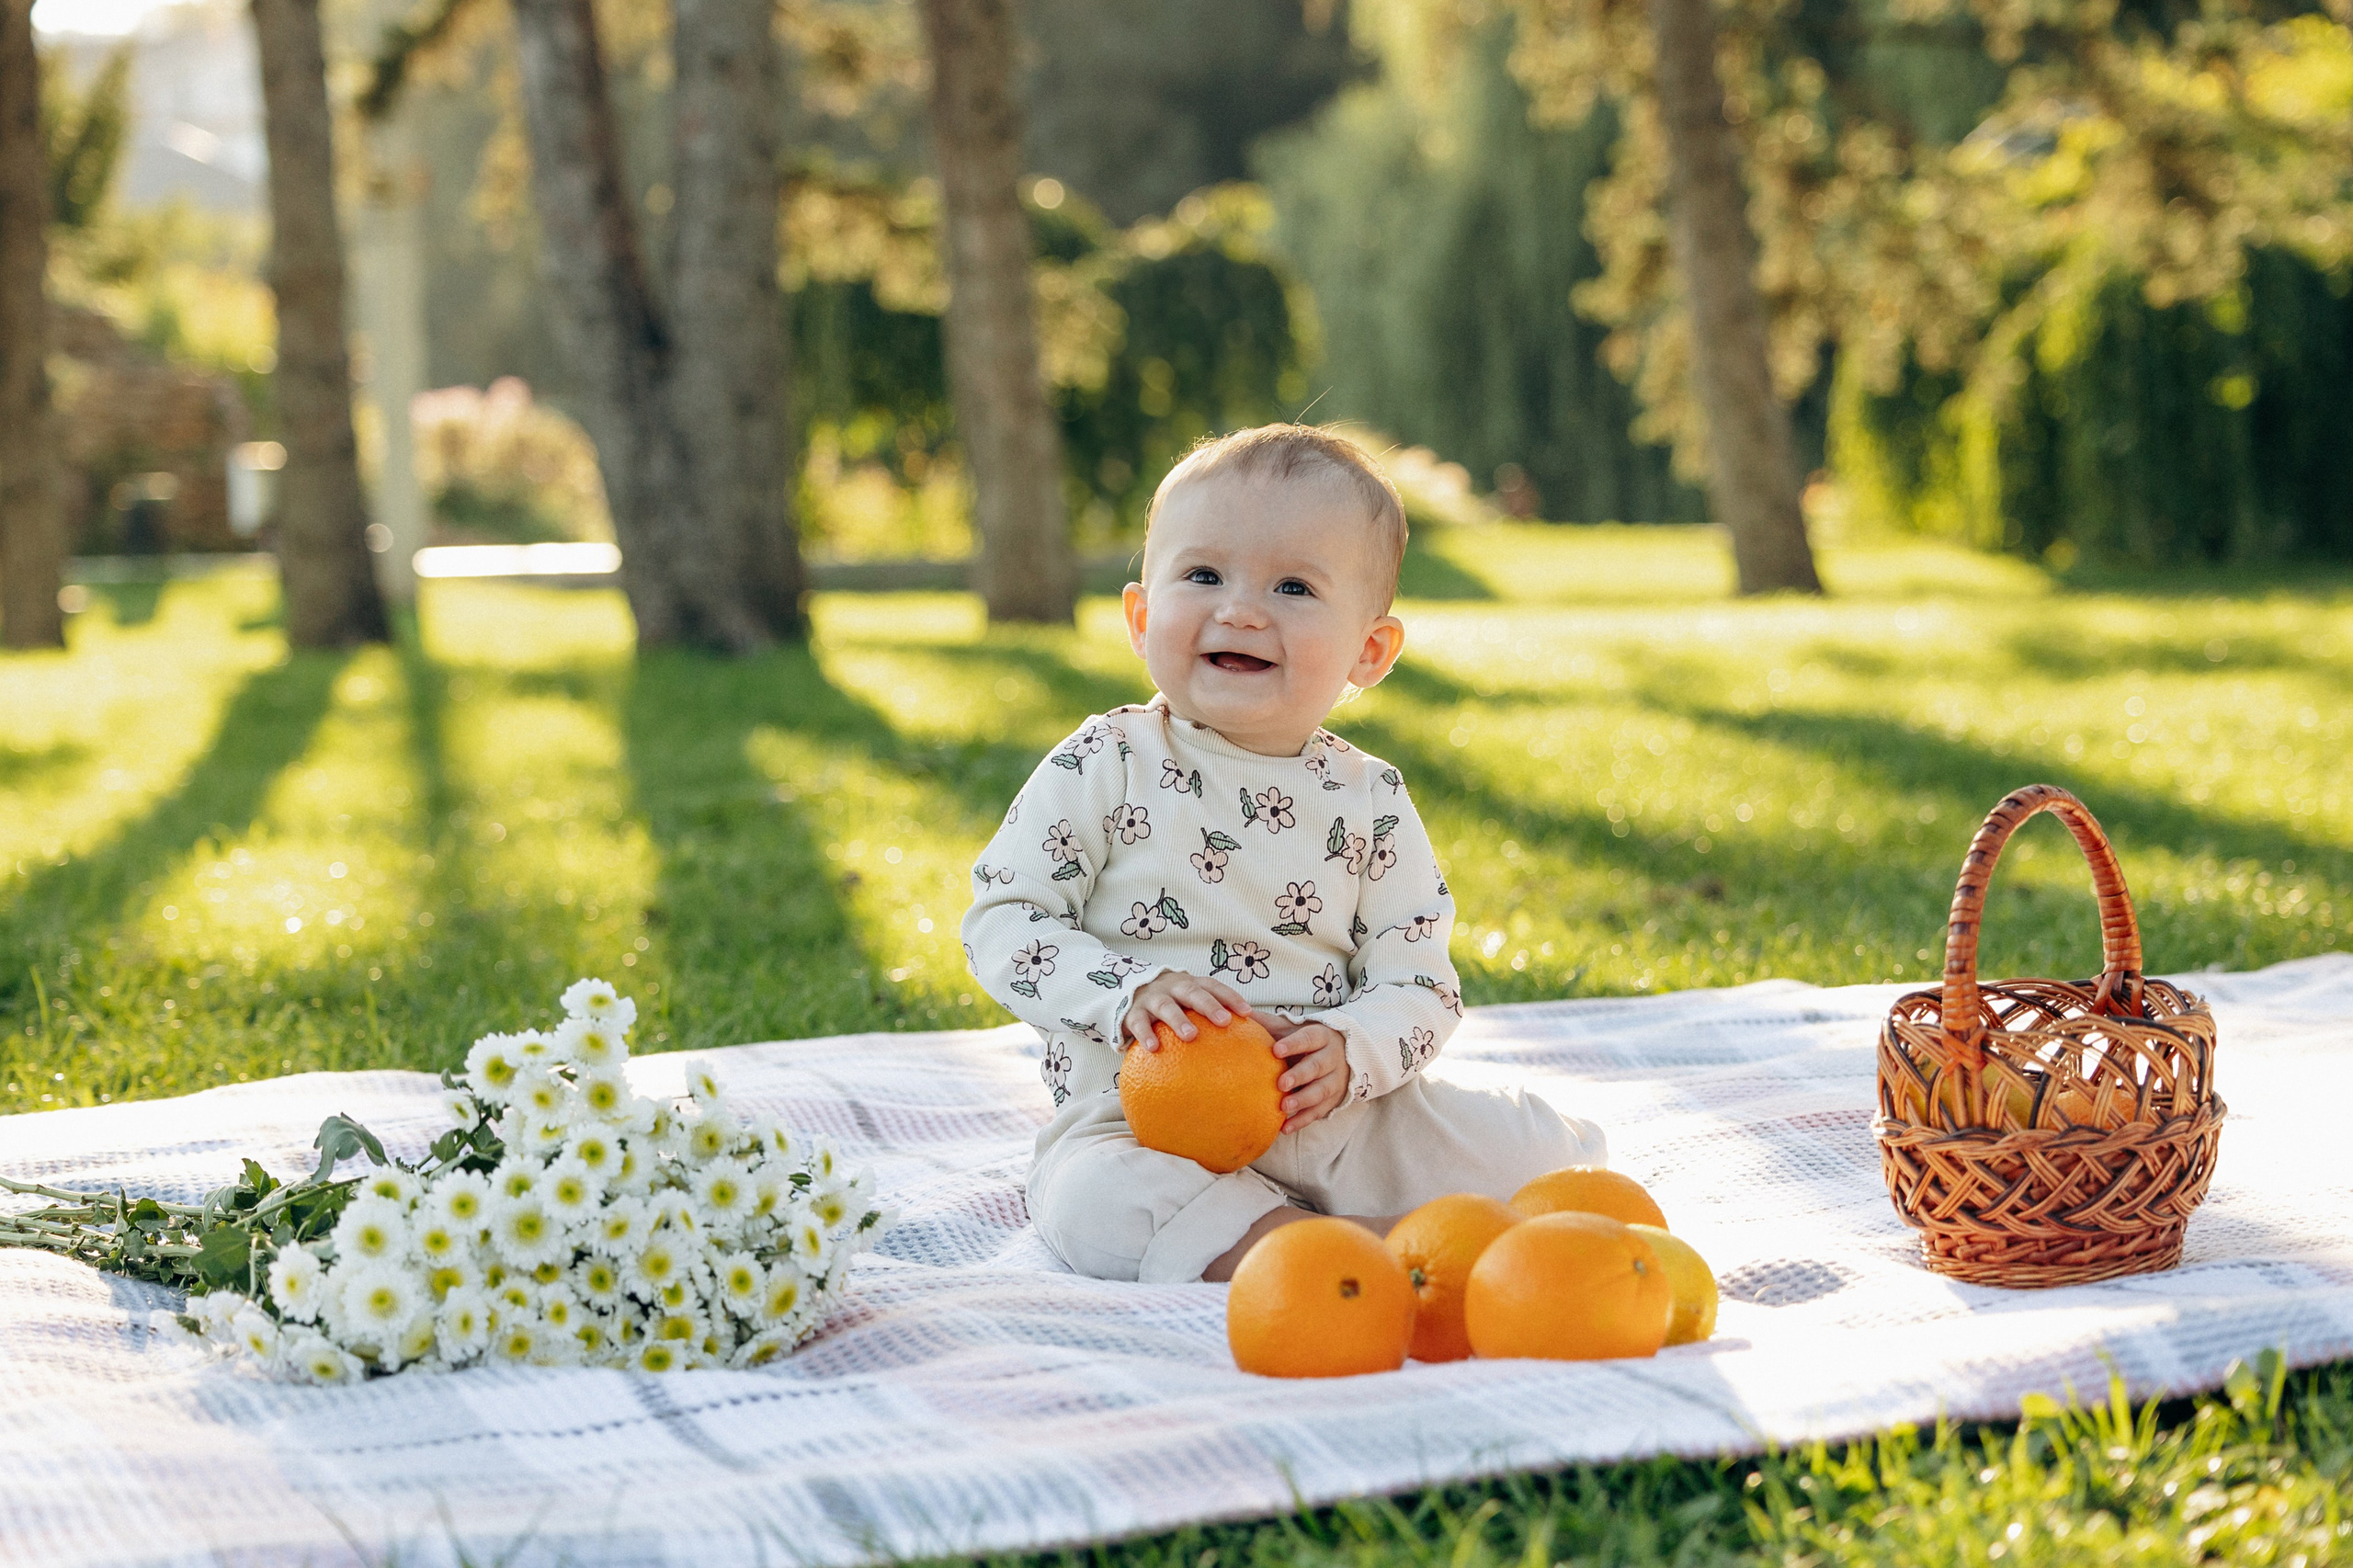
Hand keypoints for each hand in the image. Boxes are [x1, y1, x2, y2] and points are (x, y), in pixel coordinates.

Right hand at [1122, 971, 1253, 1049]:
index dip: (1230, 997)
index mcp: (1189, 984)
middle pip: (1191, 992)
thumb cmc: (1171, 1004)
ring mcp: (1151, 998)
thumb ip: (1211, 1016)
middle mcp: (1172, 987)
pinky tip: (1154, 1049)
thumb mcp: (1188, 1002)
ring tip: (1191, 1036)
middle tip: (1224, 1021)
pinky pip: (1138, 1023)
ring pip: (1166, 1006)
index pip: (1213, 986)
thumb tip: (1245, 1038)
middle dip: (1208, 1005)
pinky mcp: (1132, 1013)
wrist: (1127, 992)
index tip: (1247, 1013)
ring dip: (1179, 1019)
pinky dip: (1145, 1034)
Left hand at [1270, 1022, 1348, 1132]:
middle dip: (1299, 1075)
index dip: (1294, 1044)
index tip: (1276, 1051)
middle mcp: (1331, 1058)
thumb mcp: (1292, 1029)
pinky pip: (1318, 1112)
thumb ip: (1268, 1023)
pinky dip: (1302, 1120)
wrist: (1343, 1055)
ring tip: (1284, 1107)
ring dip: (1302, 1100)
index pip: (1309, 1038)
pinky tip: (1285, 1128)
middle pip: (1317, 1066)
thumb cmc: (1306, 1041)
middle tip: (1280, 1083)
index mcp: (1321, 1036)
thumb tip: (1239, 1011)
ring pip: (1321, 1091)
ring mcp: (1335, 1081)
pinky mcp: (1332, 1100)